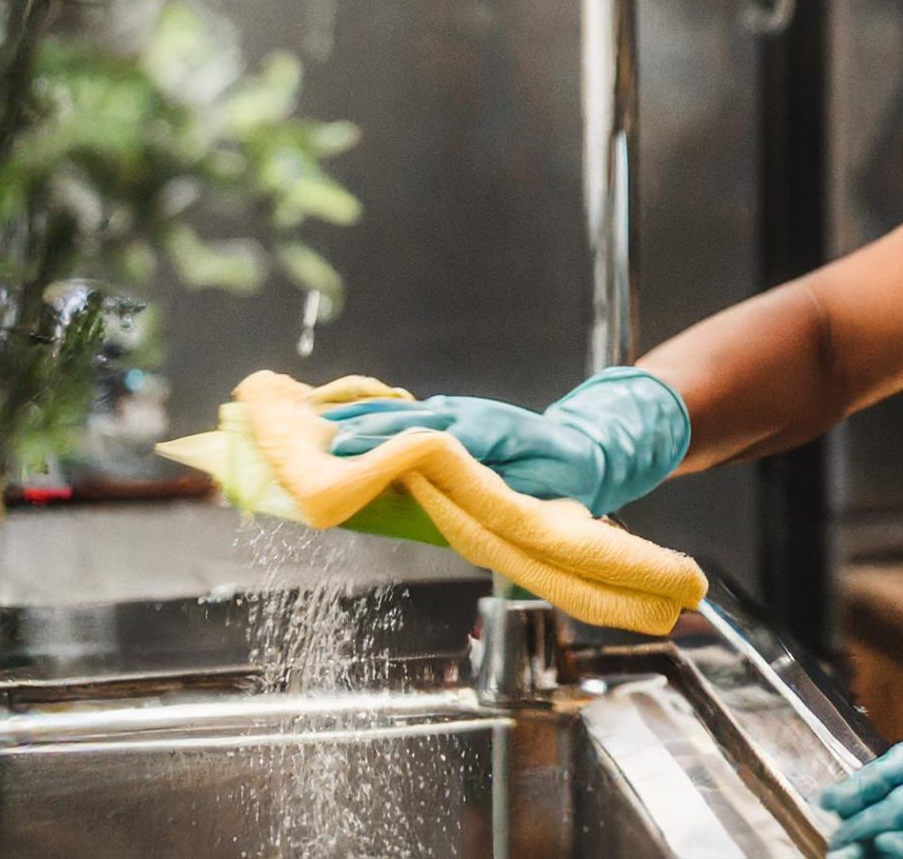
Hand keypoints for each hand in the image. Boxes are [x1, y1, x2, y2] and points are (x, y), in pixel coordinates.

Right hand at [321, 367, 689, 515]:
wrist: (585, 451)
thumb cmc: (563, 477)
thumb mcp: (538, 487)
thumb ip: (490, 487)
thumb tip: (443, 493)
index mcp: (491, 431)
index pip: (431, 435)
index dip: (389, 442)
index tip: (349, 450)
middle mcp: (471, 414)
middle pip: (409, 419)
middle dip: (365, 428)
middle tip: (319, 441)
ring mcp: (462, 411)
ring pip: (406, 411)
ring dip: (363, 415)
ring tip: (317, 421)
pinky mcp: (456, 414)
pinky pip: (411, 411)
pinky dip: (377, 410)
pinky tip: (344, 413)